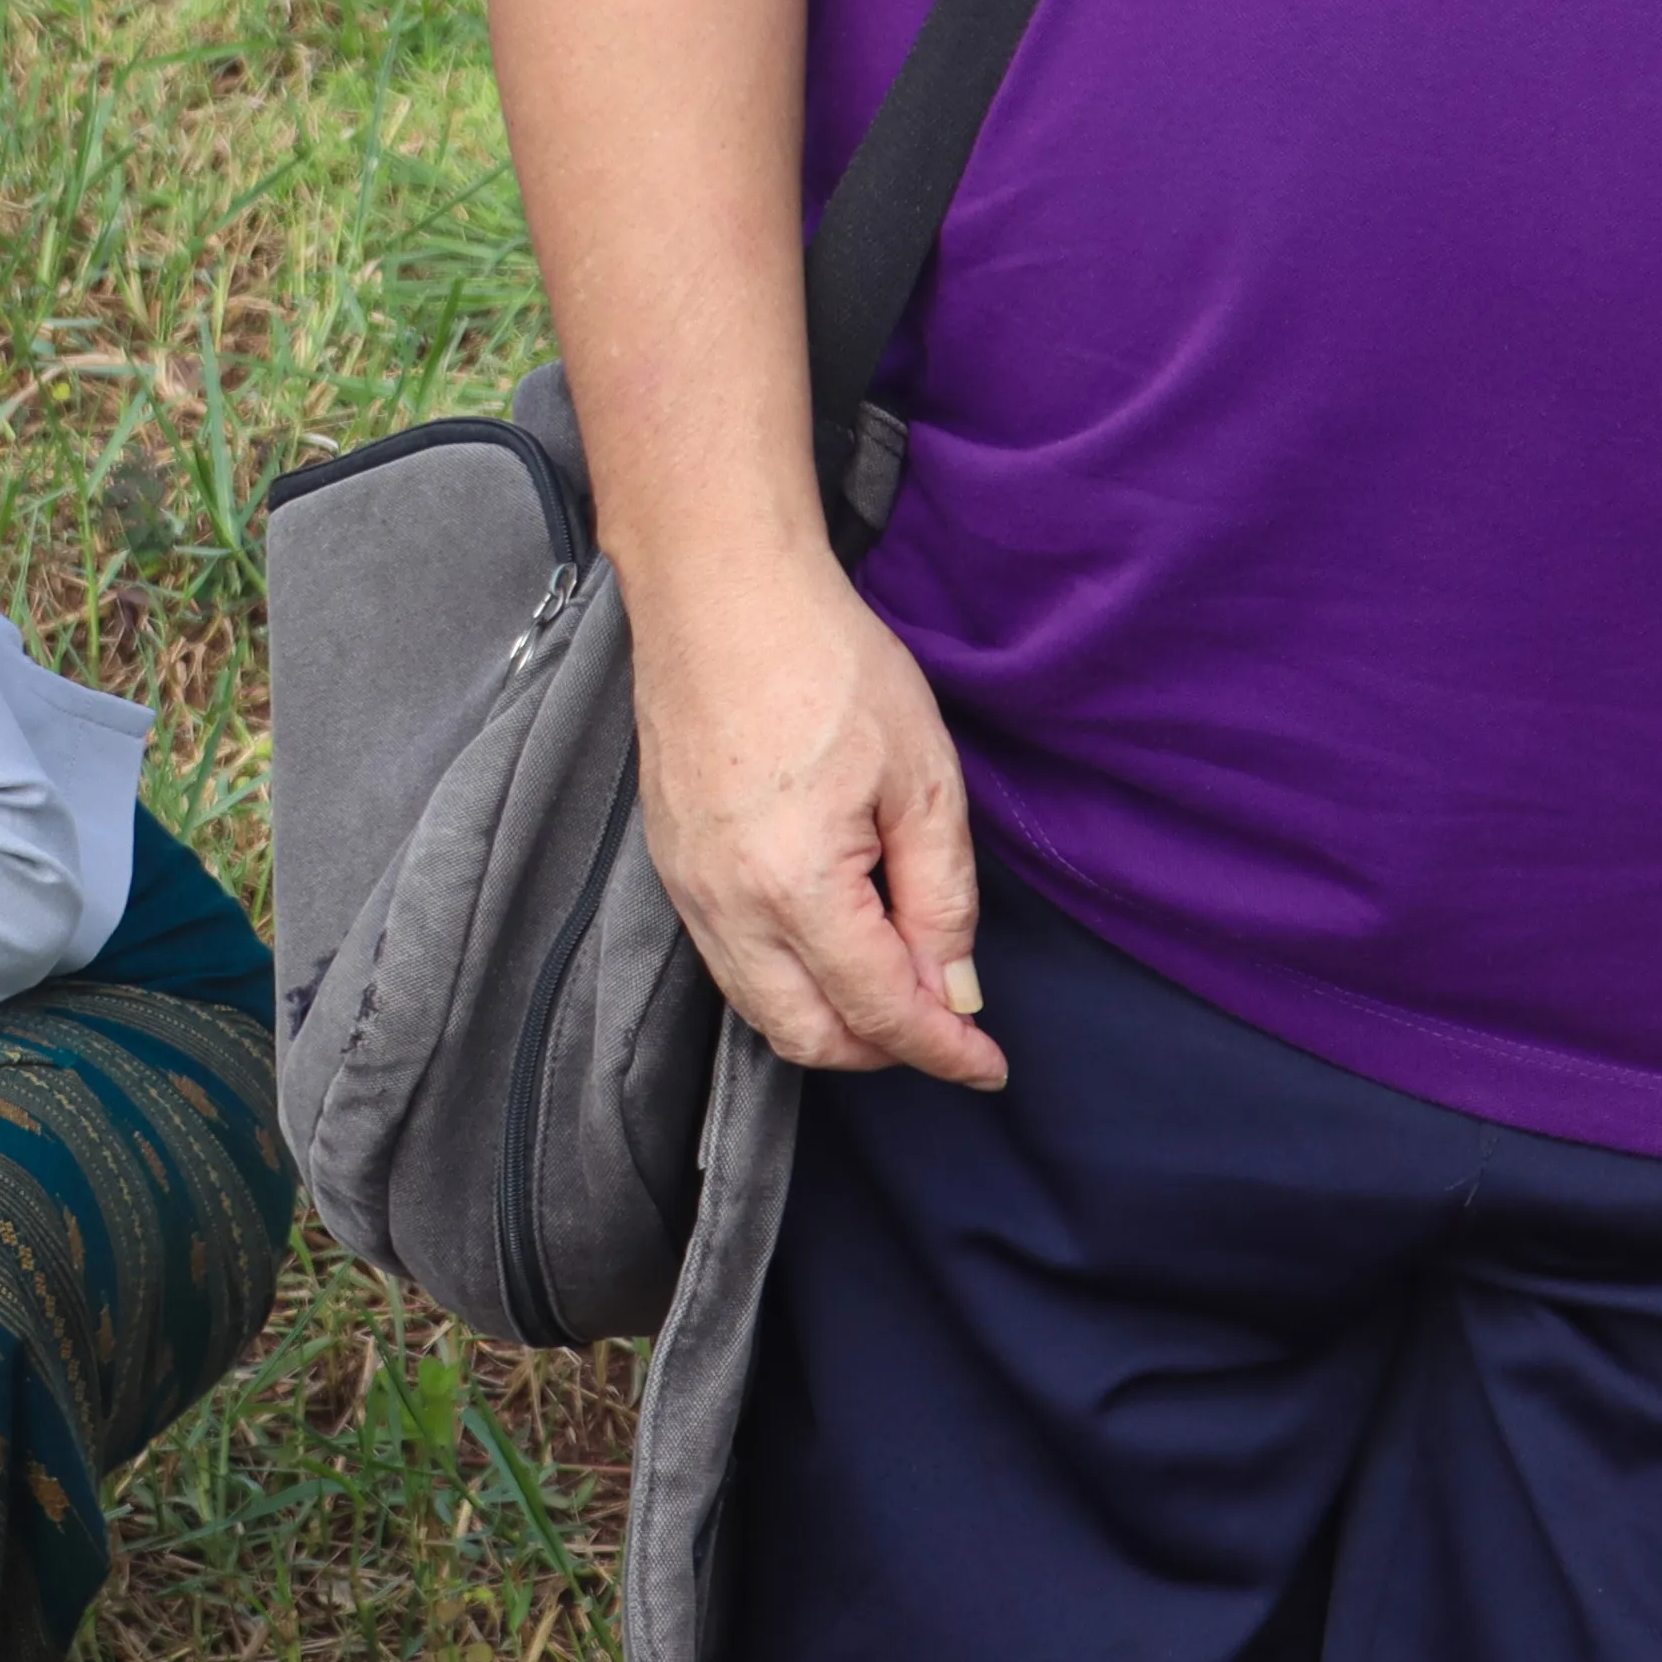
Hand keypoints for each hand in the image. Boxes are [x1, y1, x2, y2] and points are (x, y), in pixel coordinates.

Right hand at [629, 544, 1006, 1085]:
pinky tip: (831, 946)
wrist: (719, 597)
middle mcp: (726, 905)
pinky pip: (727, 962)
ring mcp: (687, 889)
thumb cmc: (827, 665)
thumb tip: (953, 987)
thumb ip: (942, 895)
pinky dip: (784, 982)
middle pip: (805, 1035)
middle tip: (946, 1031)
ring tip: (896, 992)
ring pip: (758, 1008)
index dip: (943, 1048)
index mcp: (796, 884)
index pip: (879, 1008)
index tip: (988, 1064)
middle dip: (882, 1050)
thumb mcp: (923, 778)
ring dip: (831, 1022)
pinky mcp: (672, 866)